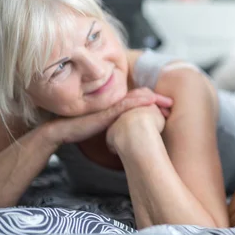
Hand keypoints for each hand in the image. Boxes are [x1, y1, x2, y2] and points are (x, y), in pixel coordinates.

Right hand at [45, 87, 172, 145]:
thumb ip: (117, 127)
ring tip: (167, 103)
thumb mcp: (105, 128)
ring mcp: (111, 105)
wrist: (63, 130)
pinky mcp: (106, 111)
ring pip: (137, 98)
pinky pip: (125, 104)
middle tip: (171, 103)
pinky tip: (150, 100)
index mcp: (116, 106)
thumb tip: (129, 137)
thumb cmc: (82, 130)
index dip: (154, 102)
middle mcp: (115, 102)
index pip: (139, 99)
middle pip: (141, 97)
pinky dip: (139, 101)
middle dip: (158, 100)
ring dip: (154, 100)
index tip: (167, 107)